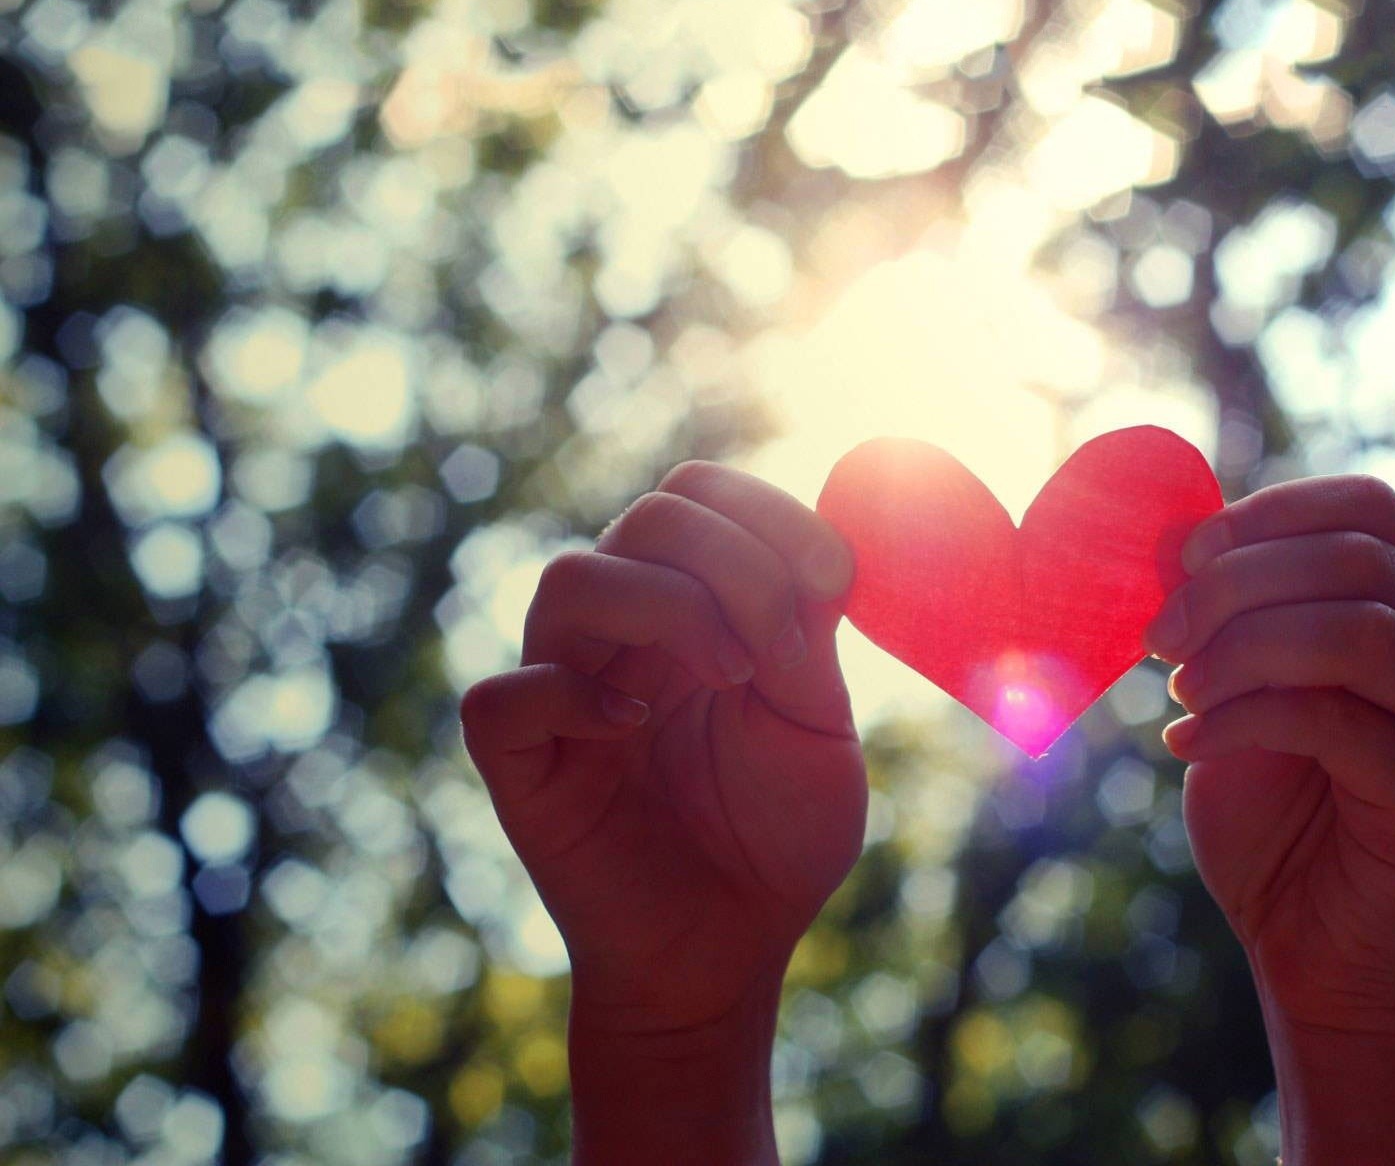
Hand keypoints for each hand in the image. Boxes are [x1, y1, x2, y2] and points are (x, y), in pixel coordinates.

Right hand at [459, 462, 865, 1162]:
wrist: (732, 953)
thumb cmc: (776, 840)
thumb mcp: (816, 726)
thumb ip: (807, 634)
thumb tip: (817, 544)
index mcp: (692, 606)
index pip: (701, 495)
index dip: (768, 513)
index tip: (835, 582)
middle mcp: (620, 632)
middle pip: (647, 517)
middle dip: (734, 561)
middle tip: (777, 650)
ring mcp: (563, 690)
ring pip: (572, 580)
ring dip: (667, 608)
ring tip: (729, 678)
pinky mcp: (519, 762)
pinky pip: (506, 695)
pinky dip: (573, 696)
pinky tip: (634, 727)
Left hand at [1145, 475, 1394, 1163]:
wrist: (1309, 950)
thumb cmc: (1272, 815)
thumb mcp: (1235, 691)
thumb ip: (1224, 616)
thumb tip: (1170, 536)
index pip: (1369, 508)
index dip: (1270, 514)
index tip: (1183, 559)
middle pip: (1358, 561)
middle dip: (1235, 585)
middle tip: (1158, 638)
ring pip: (1362, 633)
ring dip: (1245, 649)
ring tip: (1179, 693)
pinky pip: (1342, 723)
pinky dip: (1246, 720)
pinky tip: (1186, 746)